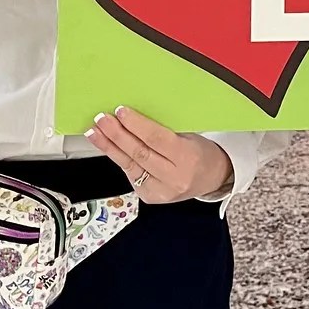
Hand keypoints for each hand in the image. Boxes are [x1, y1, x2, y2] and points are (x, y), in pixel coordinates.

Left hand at [85, 106, 232, 202]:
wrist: (212, 177)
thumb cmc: (202, 153)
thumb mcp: (190, 136)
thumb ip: (164, 131)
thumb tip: (134, 118)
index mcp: (187, 158)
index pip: (156, 139)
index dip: (136, 125)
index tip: (121, 112)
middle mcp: (174, 178)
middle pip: (139, 153)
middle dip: (117, 135)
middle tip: (102, 120)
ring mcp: (160, 191)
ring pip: (129, 166)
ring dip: (109, 147)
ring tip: (95, 133)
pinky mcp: (149, 197)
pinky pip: (130, 174)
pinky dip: (118, 159)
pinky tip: (108, 148)